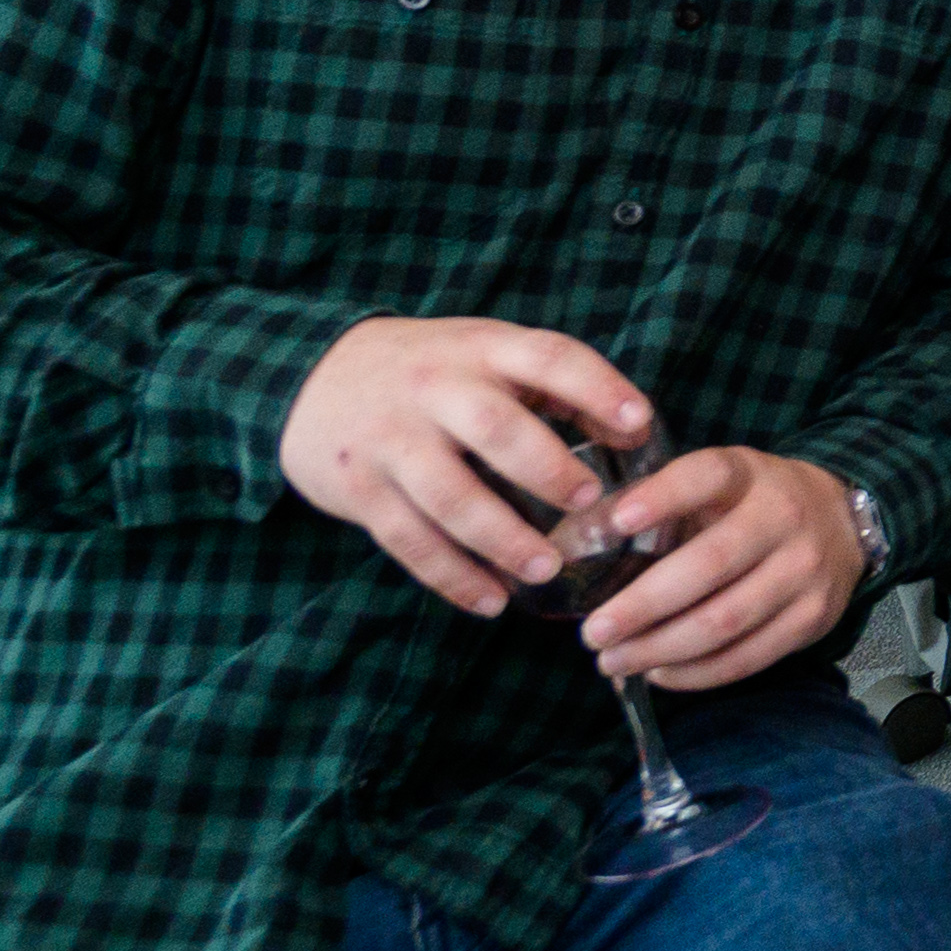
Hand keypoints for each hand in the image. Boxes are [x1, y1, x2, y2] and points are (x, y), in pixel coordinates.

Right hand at [282, 317, 655, 618]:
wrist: (310, 380)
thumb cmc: (429, 372)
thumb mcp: (485, 354)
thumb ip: (553, 386)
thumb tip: (636, 434)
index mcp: (480, 349)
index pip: (547, 358)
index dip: (597, 388)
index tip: (640, 422)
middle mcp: (433, 389)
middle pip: (495, 429)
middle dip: (547, 469)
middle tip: (588, 502)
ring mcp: (391, 441)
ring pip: (450, 496)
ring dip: (502, 539)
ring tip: (545, 568)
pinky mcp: (359, 490)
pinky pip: (409, 541)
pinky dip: (451, 576)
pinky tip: (490, 601)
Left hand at [574, 447, 869, 689]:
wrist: (844, 521)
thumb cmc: (753, 504)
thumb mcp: (718, 481)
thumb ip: (661, 503)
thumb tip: (576, 541)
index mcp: (748, 474)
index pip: (706, 476)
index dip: (663, 496)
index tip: (618, 520)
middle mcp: (783, 517)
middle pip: (708, 566)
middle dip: (641, 606)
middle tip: (593, 633)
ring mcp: (804, 571)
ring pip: (724, 621)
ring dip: (660, 649)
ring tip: (613, 661)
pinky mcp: (814, 618)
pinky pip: (748, 657)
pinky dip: (696, 673)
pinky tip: (659, 673)